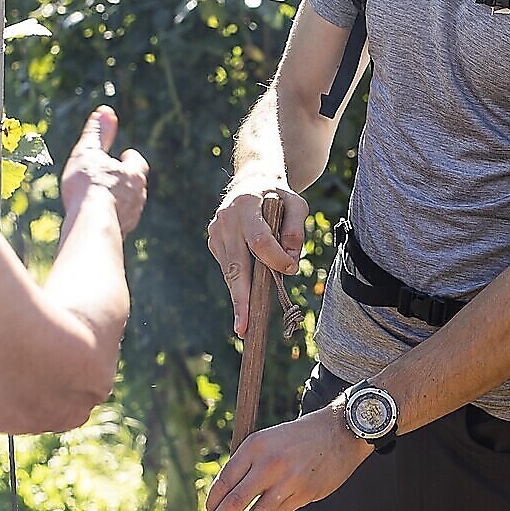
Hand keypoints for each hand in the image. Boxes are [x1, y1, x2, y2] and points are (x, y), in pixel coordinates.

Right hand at [60, 106, 149, 233]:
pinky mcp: (121, 236)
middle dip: (125, 182)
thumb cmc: (89, 185)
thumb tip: (105, 111)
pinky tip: (97, 221)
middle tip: (113, 179)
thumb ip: (97, 134)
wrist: (91, 225)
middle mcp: (138, 197)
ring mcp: (131, 218)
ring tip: (103, 201)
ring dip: (118, 203)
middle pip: (136, 186)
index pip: (138, 163)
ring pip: (129, 207)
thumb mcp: (89, 153)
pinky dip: (110, 220)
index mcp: (134, 175)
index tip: (124, 155)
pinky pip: (118, 225)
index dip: (130, 159)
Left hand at [201, 409, 370, 510]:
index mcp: (255, 445)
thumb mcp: (268, 440)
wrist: (340, 432)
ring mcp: (287, 481)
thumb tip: (226, 501)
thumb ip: (249, 465)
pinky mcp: (303, 495)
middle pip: (235, 501)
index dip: (212, 502)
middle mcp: (269, 463)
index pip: (225, 480)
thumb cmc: (299, 438)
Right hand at [207, 182, 307, 335]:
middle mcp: (226, 220)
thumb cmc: (277, 196)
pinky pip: (229, 269)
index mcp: (247, 205)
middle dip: (241, 298)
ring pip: (231, 272)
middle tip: (243, 326)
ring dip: (240, 297)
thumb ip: (295, 230)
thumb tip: (289, 261)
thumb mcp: (296, 204)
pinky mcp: (214, 243)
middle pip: (236, 265)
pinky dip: (239, 284)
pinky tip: (246, 299)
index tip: (290, 269)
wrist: (250, 184)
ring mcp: (216, 232)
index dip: (275, 258)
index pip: (259, 240)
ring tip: (244, 324)